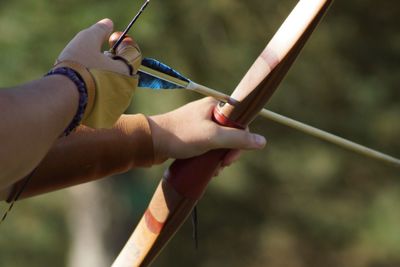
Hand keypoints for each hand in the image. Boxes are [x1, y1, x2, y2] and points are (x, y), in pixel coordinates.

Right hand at [55, 19, 141, 128]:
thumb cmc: (78, 66)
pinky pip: (106, 99)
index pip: (133, 52)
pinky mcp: (107, 115)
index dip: (122, 42)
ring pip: (113, 84)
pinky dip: (98, 92)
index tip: (110, 39)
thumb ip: (99, 31)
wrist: (65, 97)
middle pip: (122, 69)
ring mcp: (118, 104)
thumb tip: (108, 24)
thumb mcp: (87, 40)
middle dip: (111, 61)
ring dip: (104, 77)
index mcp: (126, 69)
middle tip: (94, 58)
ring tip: (86, 74)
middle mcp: (127, 89)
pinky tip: (83, 88)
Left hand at [148, 97, 265, 161]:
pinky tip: (207, 168)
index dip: (242, 140)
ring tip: (213, 169)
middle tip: (222, 165)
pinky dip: (210, 157)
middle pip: (231, 133)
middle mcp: (208, 113)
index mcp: (215, 106)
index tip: (232, 156)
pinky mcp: (192, 136)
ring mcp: (200, 125)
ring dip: (219, 157)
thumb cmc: (181, 135)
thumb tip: (262, 142)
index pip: (240, 121)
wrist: (150, 142)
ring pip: (220, 142)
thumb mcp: (213, 137)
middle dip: (229, 152)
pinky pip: (208, 146)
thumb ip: (238, 139)